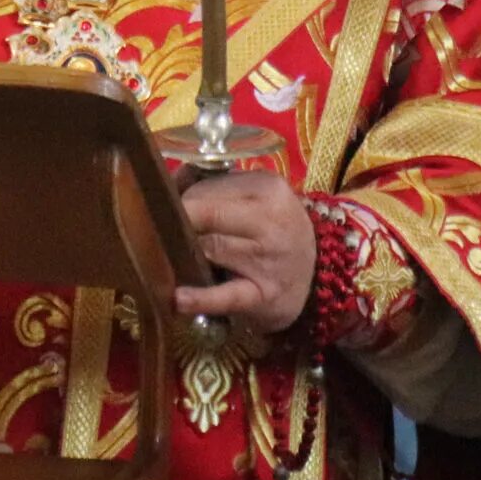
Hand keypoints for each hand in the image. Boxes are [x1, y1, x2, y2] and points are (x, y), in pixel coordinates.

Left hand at [173, 172, 315, 334]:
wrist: (317, 273)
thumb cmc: (272, 229)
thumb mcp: (254, 197)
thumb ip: (212, 184)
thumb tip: (168, 181)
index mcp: (268, 188)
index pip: (207, 188)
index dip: (180, 199)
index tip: (166, 210)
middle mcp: (271, 222)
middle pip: (207, 215)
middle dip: (181, 224)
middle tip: (164, 234)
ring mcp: (268, 260)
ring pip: (210, 248)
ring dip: (185, 253)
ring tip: (170, 257)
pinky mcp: (263, 296)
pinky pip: (228, 296)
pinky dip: (202, 298)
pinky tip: (180, 298)